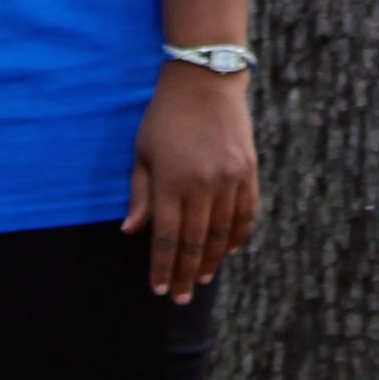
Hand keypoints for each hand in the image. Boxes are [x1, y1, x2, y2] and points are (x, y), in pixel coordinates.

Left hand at [123, 62, 258, 302]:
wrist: (205, 81)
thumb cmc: (164, 117)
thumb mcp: (142, 152)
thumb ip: (139, 194)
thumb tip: (130, 232)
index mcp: (170, 181)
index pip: (165, 238)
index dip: (161, 268)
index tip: (158, 290)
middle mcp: (201, 184)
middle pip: (194, 243)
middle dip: (186, 274)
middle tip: (181, 298)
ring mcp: (229, 178)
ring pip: (222, 234)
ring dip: (212, 261)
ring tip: (204, 280)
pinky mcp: (248, 170)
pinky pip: (246, 213)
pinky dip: (238, 236)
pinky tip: (229, 251)